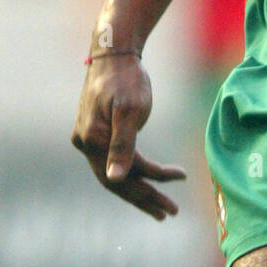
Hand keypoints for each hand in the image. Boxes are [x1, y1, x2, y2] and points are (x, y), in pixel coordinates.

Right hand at [71, 54, 185, 219]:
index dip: (152, 180)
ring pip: (113, 174)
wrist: (113, 53)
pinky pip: (112, 161)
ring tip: (160, 208)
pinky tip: (146, 179)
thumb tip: (116, 178)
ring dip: (137, 191)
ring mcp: (87, 139)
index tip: (181, 179)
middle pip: (116, 181)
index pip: (125, 171)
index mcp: (93, 139)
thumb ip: (123, 144)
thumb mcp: (130, 108)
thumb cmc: (126, 77)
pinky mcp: (93, 134)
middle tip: (169, 213)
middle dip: (145, 197)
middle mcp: (85, 143)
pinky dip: (130, 172)